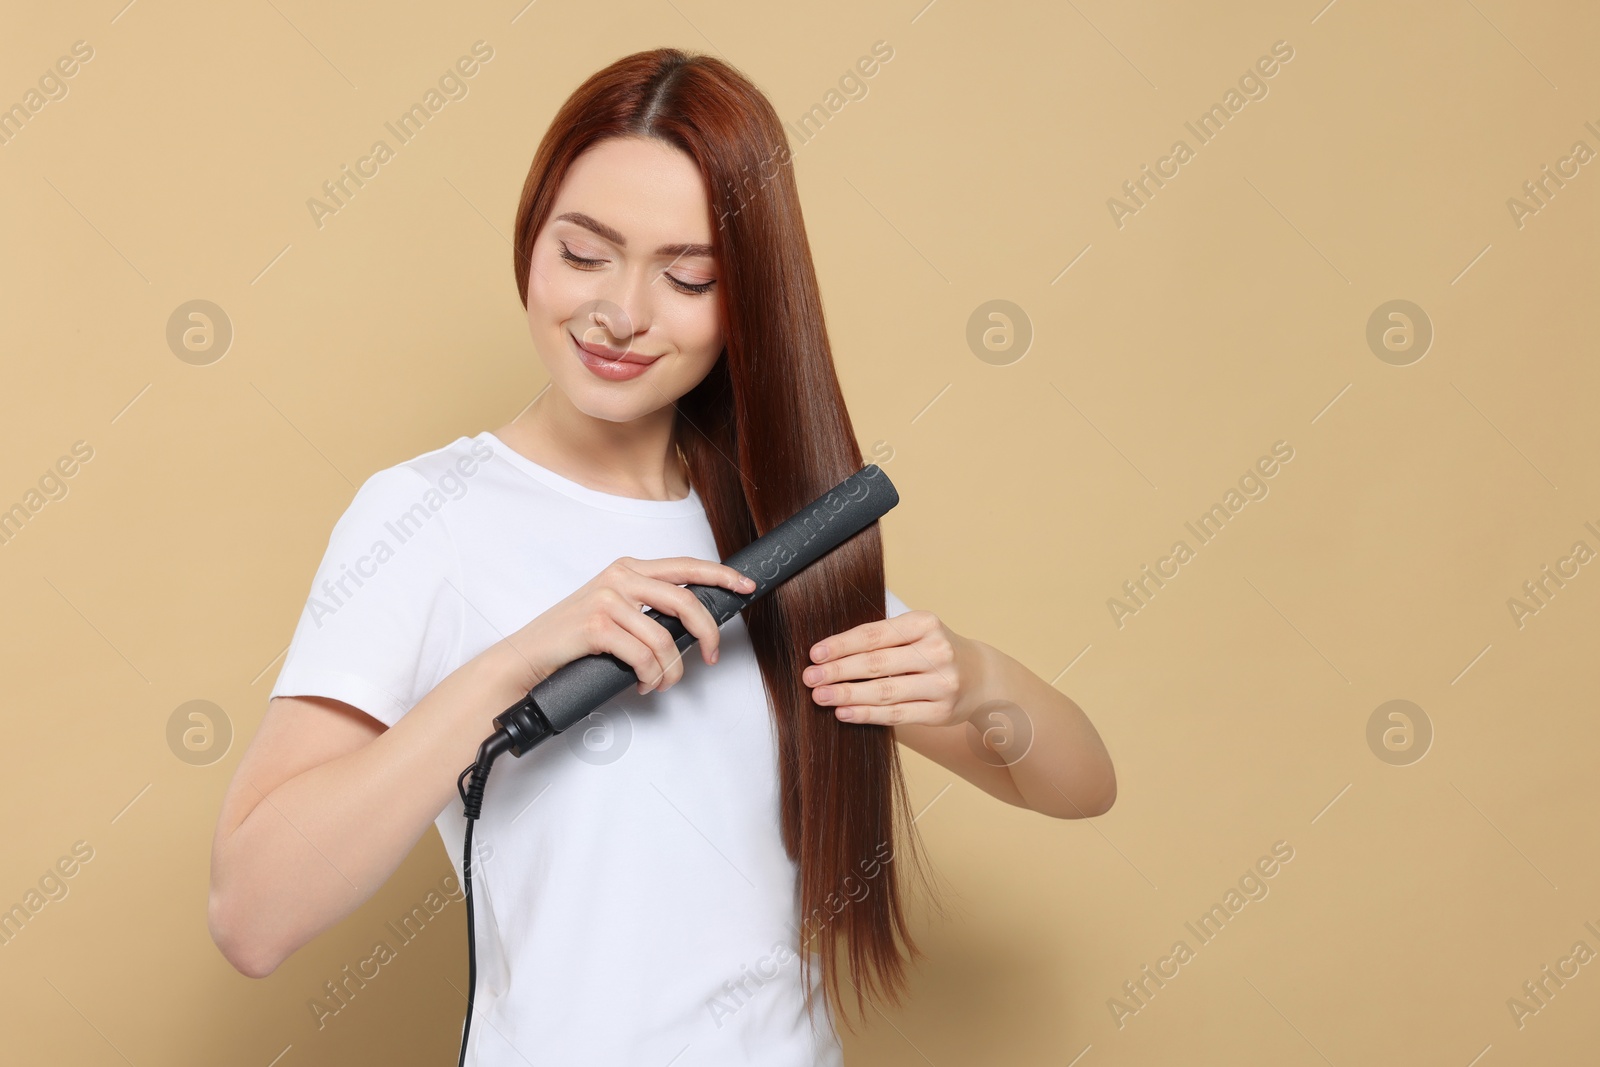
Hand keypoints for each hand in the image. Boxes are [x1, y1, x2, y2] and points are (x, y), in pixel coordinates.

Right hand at [498, 556, 755, 693]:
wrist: (528, 657)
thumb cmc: (574, 640)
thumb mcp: (614, 610)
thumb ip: (647, 607)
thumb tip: (693, 625)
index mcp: (628, 569)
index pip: (686, 566)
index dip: (721, 575)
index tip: (746, 586)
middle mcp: (620, 577)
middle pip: (686, 601)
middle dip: (707, 633)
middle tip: (710, 657)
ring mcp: (607, 599)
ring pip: (666, 638)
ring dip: (670, 670)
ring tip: (661, 682)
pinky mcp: (596, 625)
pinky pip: (644, 657)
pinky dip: (650, 677)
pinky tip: (642, 684)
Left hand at [802, 610, 978, 726]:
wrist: (982, 677)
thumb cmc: (934, 651)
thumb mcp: (916, 632)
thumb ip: (882, 638)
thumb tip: (829, 653)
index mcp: (925, 623)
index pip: (875, 634)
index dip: (841, 644)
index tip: (814, 653)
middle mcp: (937, 651)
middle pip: (877, 663)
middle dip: (838, 671)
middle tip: (809, 677)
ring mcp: (942, 683)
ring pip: (886, 691)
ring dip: (848, 694)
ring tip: (820, 696)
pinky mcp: (941, 711)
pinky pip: (897, 714)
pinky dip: (867, 714)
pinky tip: (844, 713)